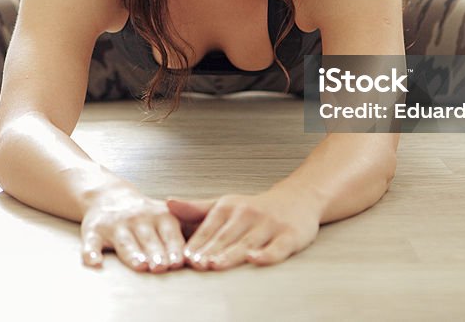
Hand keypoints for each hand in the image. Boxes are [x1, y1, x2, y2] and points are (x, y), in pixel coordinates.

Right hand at [80, 188, 185, 272]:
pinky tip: (93, 262)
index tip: (180, 261)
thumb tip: (219, 241)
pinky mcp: (94, 231)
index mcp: (160, 216)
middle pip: (148, 239)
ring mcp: (116, 225)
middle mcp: (138, 219)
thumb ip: (191, 226)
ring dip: (132, 253)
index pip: (169, 233)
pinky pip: (91, 243)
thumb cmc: (146, 214)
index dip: (174, 247)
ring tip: (139, 265)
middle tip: (162, 266)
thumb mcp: (169, 214)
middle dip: (156, 252)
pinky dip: (91, 252)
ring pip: (125, 241)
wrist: (109, 196)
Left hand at [166, 188, 321, 270]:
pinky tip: (254, 259)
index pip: (209, 228)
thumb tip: (167, 203)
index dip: (197, 243)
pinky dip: (266, 254)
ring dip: (230, 254)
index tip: (184, 258)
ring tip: (215, 264)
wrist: (297, 200)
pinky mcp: (289, 235)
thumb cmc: (255, 208)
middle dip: (210, 251)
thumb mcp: (225, 204)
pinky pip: (277, 247)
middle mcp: (248, 213)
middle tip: (195, 264)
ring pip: (247, 243)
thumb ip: (196, 209)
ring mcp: (269, 224)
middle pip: (226, 237)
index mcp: (229, 207)